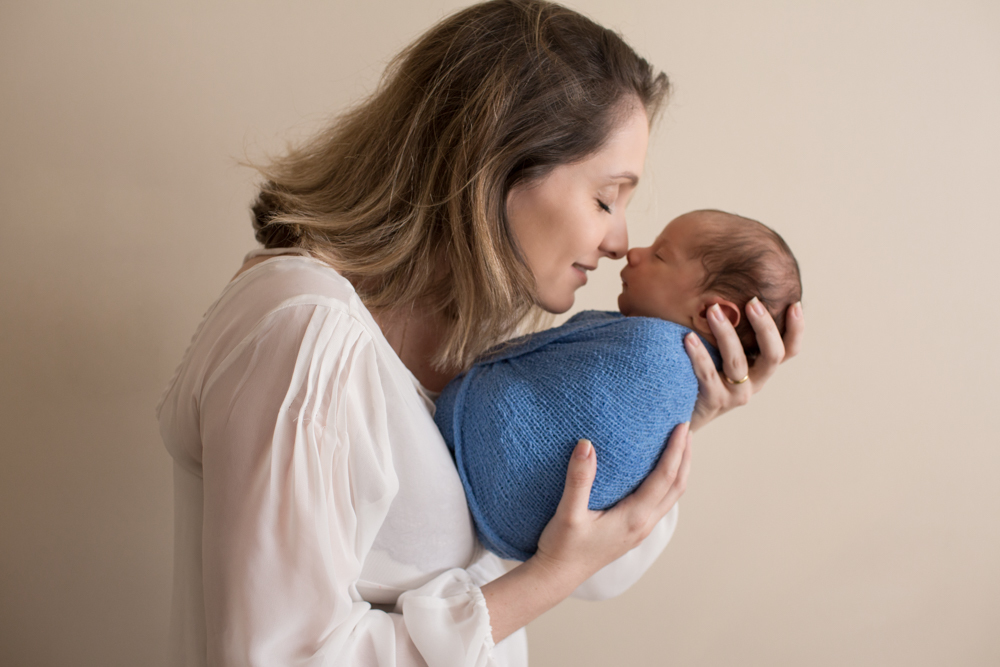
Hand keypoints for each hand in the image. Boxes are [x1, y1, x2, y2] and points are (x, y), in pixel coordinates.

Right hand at [480, 424, 691, 642]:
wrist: (557, 576)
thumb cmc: (562, 547)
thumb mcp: (568, 513)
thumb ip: (578, 479)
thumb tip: (586, 444)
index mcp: (634, 517)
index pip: (664, 477)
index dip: (675, 450)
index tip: (680, 426)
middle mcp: (643, 524)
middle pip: (677, 486)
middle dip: (684, 456)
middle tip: (685, 427)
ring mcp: (640, 529)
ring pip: (671, 496)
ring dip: (679, 469)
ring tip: (678, 445)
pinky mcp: (633, 531)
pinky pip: (660, 502)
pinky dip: (667, 482)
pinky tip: (656, 472)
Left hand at [685, 299, 803, 431]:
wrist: (680, 412)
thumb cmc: (701, 374)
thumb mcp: (721, 351)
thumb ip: (732, 330)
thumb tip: (730, 294)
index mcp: (761, 368)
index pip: (788, 350)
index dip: (796, 330)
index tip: (793, 304)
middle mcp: (754, 382)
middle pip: (773, 355)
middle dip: (765, 326)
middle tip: (752, 302)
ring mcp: (736, 394)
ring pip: (737, 361)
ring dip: (726, 333)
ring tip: (713, 310)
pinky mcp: (715, 401)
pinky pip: (708, 375)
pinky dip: (699, 355)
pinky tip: (688, 337)